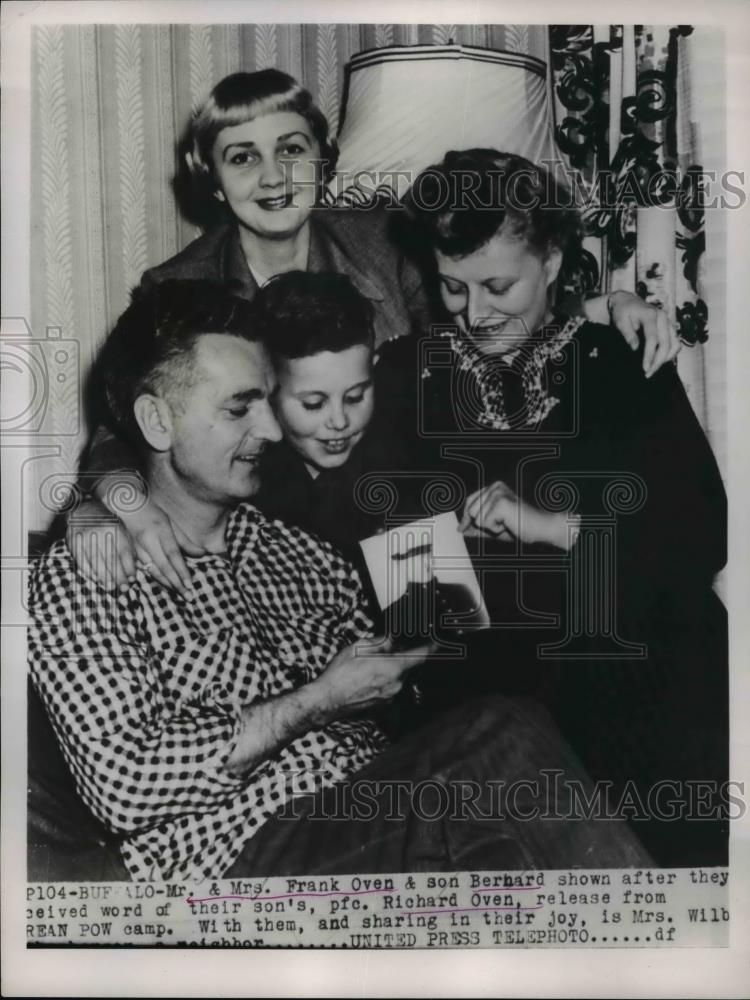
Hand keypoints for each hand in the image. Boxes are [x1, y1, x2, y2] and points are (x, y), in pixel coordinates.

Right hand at [67, 499, 136, 588]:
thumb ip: (128, 548)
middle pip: (111, 559)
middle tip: (124, 588)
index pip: (124, 552)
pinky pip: (82, 561)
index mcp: (116, 529)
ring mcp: (86, 538)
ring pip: (96, 562)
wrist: (84, 509)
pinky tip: (96, 579)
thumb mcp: (121, 530)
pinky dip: (89, 572)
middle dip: (119, 576)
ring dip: (104, 577)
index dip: (129, 568)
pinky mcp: (74, 542)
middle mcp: (101, 533)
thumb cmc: (108, 524)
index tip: (133, 580)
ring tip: (111, 587)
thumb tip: (135, 569)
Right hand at [116, 493, 203, 594]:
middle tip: (188, 596)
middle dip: (176, 583)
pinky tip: (163, 585)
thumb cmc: (153, 514)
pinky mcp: (130, 553)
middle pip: (163, 566)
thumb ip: (185, 541)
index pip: (173, 554)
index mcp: (161, 530)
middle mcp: (148, 540)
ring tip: (178, 593)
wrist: (125, 507)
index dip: (181, 570)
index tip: (190, 584)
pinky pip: (143, 569)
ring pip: (152, 570)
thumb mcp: (171, 524)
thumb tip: (202, 554)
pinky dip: (154, 578)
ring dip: (166, 583)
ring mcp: (137, 547)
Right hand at [310, 636, 434, 720]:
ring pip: (400, 680)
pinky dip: (385, 684)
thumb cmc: (340, 674)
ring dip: (391, 673)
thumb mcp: (359, 647)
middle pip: (409, 668)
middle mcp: (397, 684)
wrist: (327, 701)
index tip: (437, 642)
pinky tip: (368, 682)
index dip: (432, 647)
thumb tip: (392, 639)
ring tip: (370, 671)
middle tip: (383, 655)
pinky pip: (392, 691)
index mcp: (393, 667)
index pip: (422, 656)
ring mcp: (392, 698)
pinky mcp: (384, 708)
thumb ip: (381, 642)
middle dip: (401, 660)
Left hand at [459, 481, 575, 549]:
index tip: (461, 528)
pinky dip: (495, 529)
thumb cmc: (520, 527)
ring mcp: (498, 493)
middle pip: (470, 510)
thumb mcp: (494, 527)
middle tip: (501, 524)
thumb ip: (478, 527)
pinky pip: (485, 522)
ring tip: (506, 523)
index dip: (465, 518)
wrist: (542, 528)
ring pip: (476, 518)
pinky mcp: (501, 503)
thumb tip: (461, 529)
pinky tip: (508, 524)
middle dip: (481, 523)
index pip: (469, 502)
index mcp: (493, 489)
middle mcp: (495, 487)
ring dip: (490, 527)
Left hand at [607, 290, 680, 377]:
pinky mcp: (669, 327)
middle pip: (666, 343)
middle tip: (648, 374)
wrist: (628, 301)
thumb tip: (635, 348)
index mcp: (650, 315)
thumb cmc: (622, 311)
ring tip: (653, 369)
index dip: (650, 355)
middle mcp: (663, 318)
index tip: (645, 368)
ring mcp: (668, 322)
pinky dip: (670, 353)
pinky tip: (659, 361)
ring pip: (675, 344)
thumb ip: (628, 334)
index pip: (653, 339)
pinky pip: (675, 343)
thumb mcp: (620, 321)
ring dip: (666, 359)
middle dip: (658, 361)